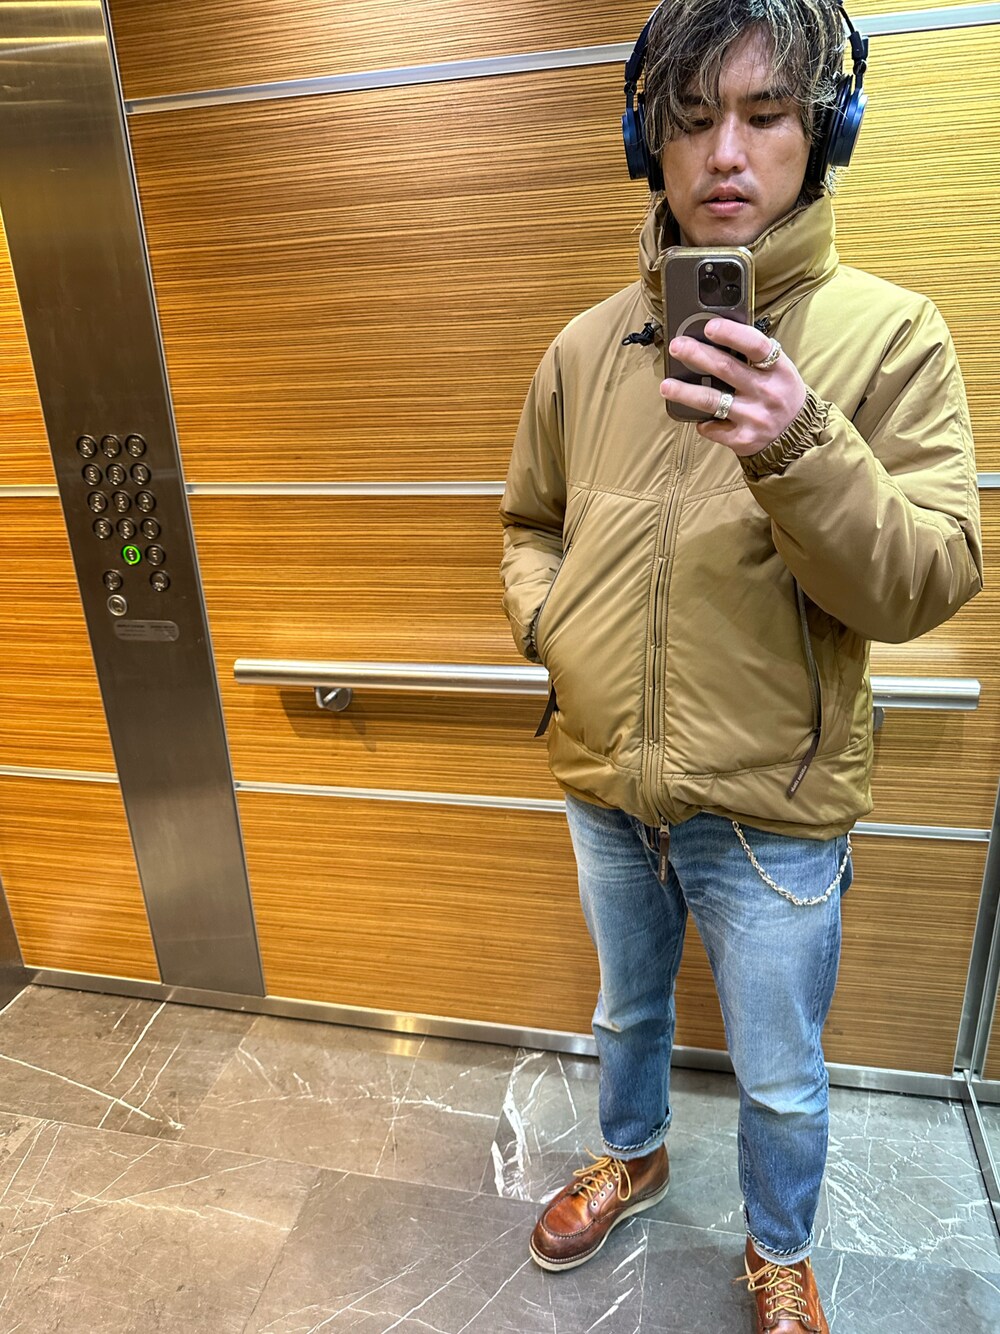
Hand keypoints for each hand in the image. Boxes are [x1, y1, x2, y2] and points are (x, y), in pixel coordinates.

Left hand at [660, 320, 806, 455]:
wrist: (798, 437)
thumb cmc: (782, 395)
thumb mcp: (779, 371)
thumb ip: (754, 357)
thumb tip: (716, 337)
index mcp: (778, 369)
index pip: (755, 345)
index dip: (731, 334)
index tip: (709, 327)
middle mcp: (767, 392)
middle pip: (725, 369)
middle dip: (696, 355)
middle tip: (676, 347)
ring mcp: (754, 417)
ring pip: (711, 401)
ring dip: (685, 392)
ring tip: (666, 385)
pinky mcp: (743, 439)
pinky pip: (713, 428)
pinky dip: (702, 422)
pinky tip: (698, 417)